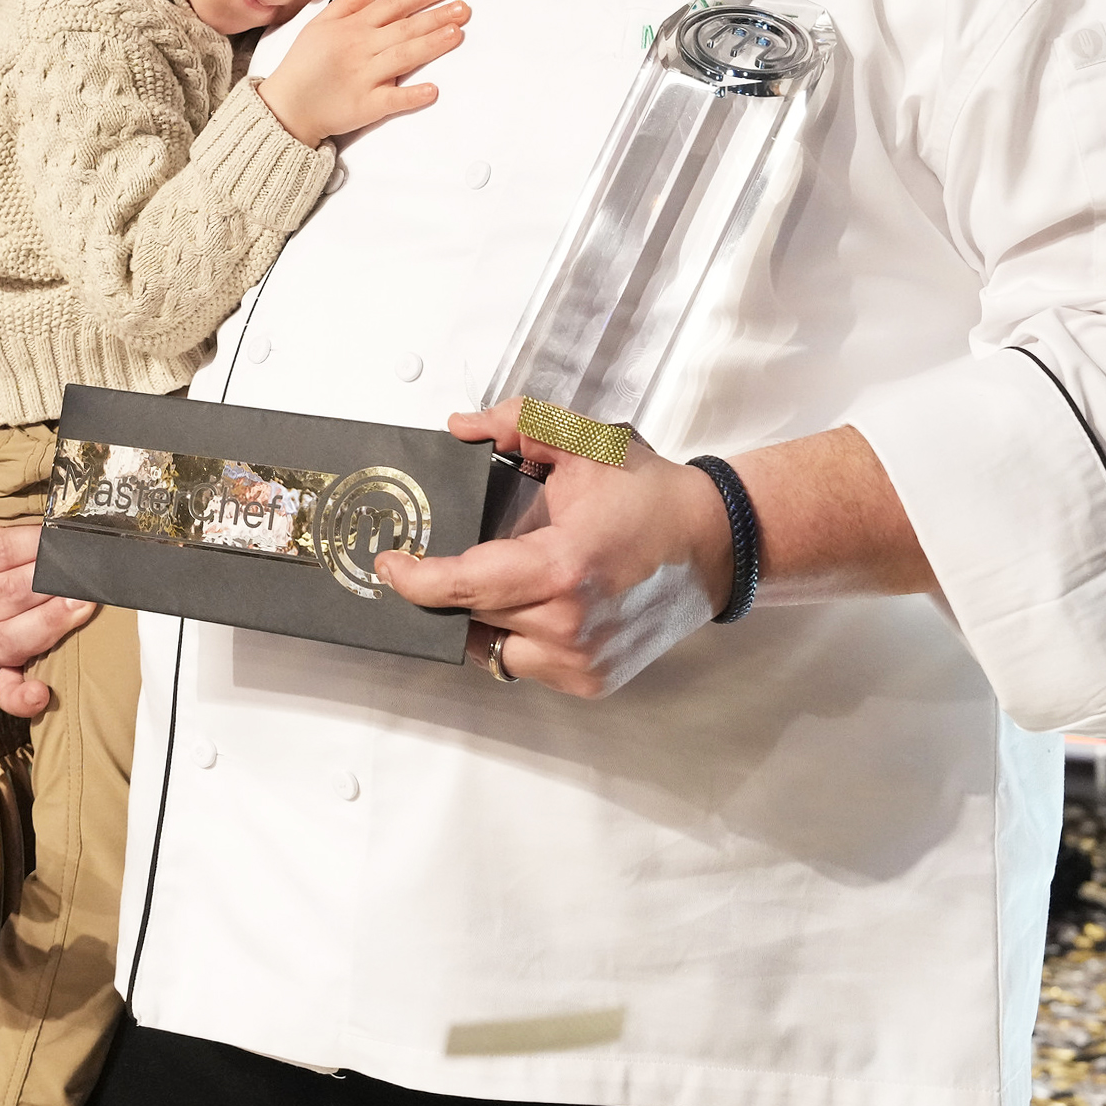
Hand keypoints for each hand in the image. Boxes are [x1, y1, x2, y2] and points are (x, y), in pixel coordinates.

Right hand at [0, 449, 94, 718]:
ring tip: (83, 606)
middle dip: (49, 582)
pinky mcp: (0, 666)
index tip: (61, 533)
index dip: (30, 544)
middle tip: (86, 571)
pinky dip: (20, 694)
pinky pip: (5, 687)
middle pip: (7, 596)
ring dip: (48, 625)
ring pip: (10, 640)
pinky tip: (41, 693)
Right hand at [258, 0, 467, 145]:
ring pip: (403, 57)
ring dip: (431, 45)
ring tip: (457, 34)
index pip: (391, 5)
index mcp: (351, 28)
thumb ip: (346, 3)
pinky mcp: (365, 106)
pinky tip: (433, 89)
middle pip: (404, 28)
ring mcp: (363, 78)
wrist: (285, 107)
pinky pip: (392, 100)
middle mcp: (359, 49)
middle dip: (436, 16)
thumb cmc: (302, 65)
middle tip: (464, 8)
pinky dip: (411, 95)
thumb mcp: (317, 25)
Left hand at [373, 398, 731, 697]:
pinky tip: (535, 601)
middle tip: (445, 555)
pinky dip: (517, 633)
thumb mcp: (586, 444)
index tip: (391, 564)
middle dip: (451, 586)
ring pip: (492, 644)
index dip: (417, 579)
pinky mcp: (590, 681)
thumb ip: (520, 425)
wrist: (714, 546)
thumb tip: (463, 427)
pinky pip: (524, 661)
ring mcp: (582, 661)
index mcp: (565, 568)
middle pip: (472, 613)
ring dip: (483, 613)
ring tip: (504, 575)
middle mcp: (572, 625)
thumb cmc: (654, 499)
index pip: (465, 585)